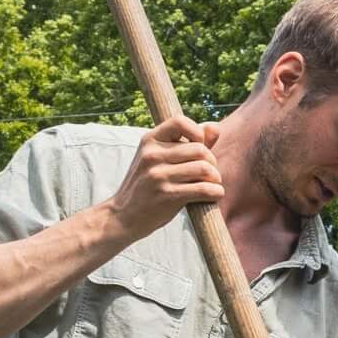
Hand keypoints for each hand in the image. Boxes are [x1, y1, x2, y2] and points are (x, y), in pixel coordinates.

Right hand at [109, 115, 221, 239]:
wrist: (122, 216)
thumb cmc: (146, 186)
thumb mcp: (157, 159)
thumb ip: (187, 143)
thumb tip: (215, 127)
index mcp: (149, 140)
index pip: (179, 121)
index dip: (197, 132)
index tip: (199, 147)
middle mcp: (152, 155)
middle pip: (199, 149)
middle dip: (211, 162)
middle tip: (209, 174)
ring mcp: (158, 175)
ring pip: (204, 168)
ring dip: (215, 179)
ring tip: (212, 185)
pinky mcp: (167, 195)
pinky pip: (203, 189)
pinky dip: (215, 192)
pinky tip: (214, 195)